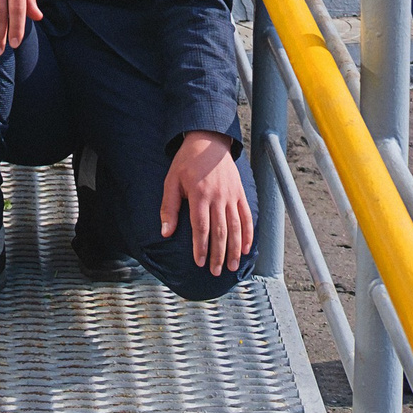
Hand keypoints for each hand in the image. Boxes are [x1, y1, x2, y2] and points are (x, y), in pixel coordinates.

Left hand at [161, 133, 254, 278]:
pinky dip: (248, 233)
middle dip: (218, 254)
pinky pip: (247, 216)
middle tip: (215, 271)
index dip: (201, 247)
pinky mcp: (240, 193)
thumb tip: (165, 233)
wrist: (208, 140)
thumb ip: (169, 207)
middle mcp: (218, 197)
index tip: (199, 263)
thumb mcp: (171, 181)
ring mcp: (231, 195)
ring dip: (235, 249)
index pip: (201, 227)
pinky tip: (246, 248)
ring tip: (232, 266)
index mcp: (199, 194)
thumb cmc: (186, 162)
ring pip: (235, 227)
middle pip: (220, 231)